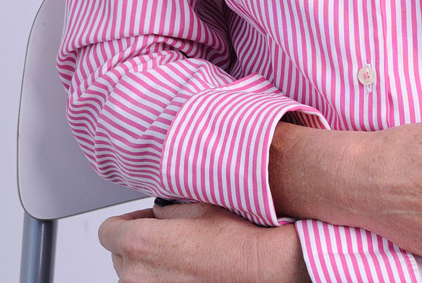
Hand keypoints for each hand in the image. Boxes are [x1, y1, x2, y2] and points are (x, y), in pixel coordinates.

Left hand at [99, 202, 310, 282]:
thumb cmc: (233, 239)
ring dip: (149, 267)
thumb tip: (156, 214)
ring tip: (181, 258)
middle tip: (168, 237)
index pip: (106, 231)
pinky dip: (162, 281)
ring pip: (134, 277)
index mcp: (140, 244)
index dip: (124, 222)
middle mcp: (136, 276)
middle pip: (119, 256)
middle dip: (137, 244)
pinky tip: (186, 274)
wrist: (258, 268)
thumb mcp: (197, 204)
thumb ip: (164, 210)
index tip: (140, 221)